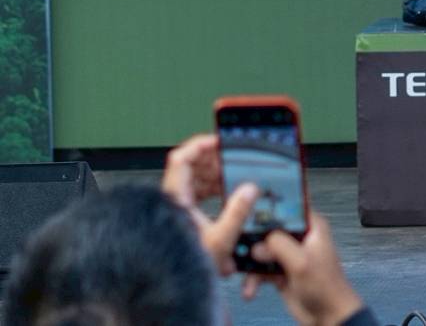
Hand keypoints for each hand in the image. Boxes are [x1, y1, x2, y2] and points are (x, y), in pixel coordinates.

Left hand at [162, 134, 257, 275]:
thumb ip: (237, 212)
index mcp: (176, 199)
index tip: (220, 141)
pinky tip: (227, 195)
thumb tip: (249, 189)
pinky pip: (197, 195)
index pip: (181, 159)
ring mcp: (176, 210)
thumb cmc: (186, 267)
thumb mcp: (220, 239)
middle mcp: (173, 202)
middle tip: (232, 159)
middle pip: (190, 167)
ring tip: (233, 176)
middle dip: (214, 161)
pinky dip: (213, 190)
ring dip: (215, 176)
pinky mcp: (182, 220)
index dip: (200, 145)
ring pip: (194, 181)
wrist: (172, 288)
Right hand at [253, 213, 366, 325]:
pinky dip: (253, 280)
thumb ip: (280, 247)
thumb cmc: (326, 286)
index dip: (268, 210)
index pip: (288, 208)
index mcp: (312, 227)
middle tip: (239, 252)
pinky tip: (250, 290)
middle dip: (253, 242)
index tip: (247, 216)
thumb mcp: (302, 262)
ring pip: (261, 252)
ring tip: (247, 280)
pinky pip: (260, 270)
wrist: (327, 315)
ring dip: (251, 266)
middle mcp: (299, 238)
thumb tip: (258, 243)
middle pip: (269, 231)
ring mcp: (289, 255)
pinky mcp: (281, 272)